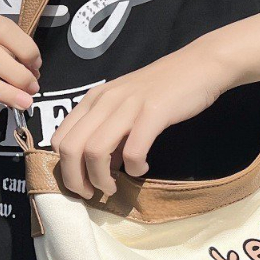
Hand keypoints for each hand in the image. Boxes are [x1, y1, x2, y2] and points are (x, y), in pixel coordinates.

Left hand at [50, 45, 230, 198]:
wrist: (200, 65)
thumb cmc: (164, 89)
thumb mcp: (126, 106)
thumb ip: (111, 134)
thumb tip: (101, 168)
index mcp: (93, 99)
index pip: (60, 139)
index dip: (65, 169)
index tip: (82, 184)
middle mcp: (105, 100)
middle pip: (71, 149)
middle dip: (77, 180)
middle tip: (94, 194)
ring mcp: (128, 105)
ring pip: (95, 151)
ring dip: (102, 179)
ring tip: (115, 187)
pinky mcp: (154, 112)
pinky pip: (133, 150)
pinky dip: (134, 168)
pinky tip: (142, 168)